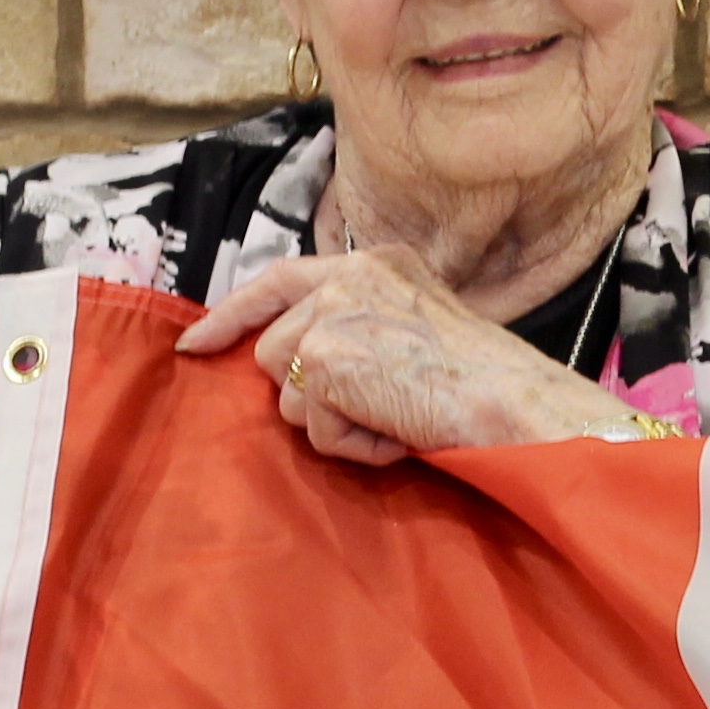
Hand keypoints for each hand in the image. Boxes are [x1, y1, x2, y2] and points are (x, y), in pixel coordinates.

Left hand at [180, 246, 633, 464]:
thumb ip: (363, 326)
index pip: (280, 278)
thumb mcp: (421, 327)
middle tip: (381, 408)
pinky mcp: (323, 361)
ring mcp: (331, 316)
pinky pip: (311, 427)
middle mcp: (347, 277)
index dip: (232, 314)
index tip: (195, 343)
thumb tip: (300, 367)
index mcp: (376, 263)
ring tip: (396, 418)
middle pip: (276, 349)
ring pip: (286, 393)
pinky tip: (395, 431)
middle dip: (312, 392)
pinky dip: (352, 444)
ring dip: (336, 422)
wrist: (514, 402)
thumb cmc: (488, 384)